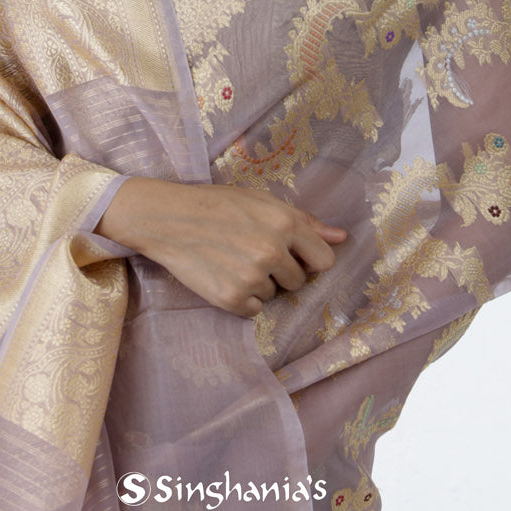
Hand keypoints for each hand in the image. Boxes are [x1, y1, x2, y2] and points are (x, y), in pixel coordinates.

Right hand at [96, 177, 346, 317]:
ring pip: (274, 294)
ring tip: (232, 260)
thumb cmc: (217, 204)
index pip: (324, 260)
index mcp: (285, 223)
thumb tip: (342, 237)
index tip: (292, 254)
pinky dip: (241, 298)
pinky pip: (253, 309)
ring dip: (259, 283)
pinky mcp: (232, 299)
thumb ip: (305, 221)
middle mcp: (272, 251)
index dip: (308, 258)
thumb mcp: (262, 201)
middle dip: (282, 271)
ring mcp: (252, 278)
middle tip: (252, 253)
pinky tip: (223, 275)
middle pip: (299, 281)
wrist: (168, 218)